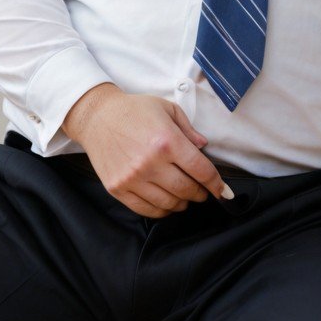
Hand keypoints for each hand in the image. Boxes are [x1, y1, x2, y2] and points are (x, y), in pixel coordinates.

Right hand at [64, 84, 233, 216]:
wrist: (96, 117)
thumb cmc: (134, 110)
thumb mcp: (167, 109)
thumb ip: (189, 130)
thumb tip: (204, 148)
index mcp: (167, 141)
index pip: (202, 171)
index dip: (217, 185)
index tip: (224, 192)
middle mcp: (151, 163)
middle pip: (187, 190)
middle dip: (200, 194)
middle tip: (202, 191)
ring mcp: (133, 178)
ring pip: (169, 204)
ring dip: (182, 203)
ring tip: (185, 197)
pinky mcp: (118, 189)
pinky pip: (147, 210)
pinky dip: (162, 211)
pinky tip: (167, 203)